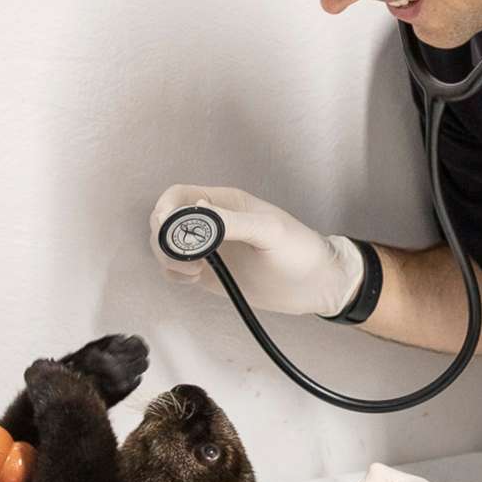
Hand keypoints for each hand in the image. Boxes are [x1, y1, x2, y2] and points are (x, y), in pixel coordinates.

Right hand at [149, 184, 364, 316]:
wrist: (316, 286)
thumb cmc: (300, 251)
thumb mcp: (270, 231)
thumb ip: (233, 222)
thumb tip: (196, 214)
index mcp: (224, 204)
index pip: (178, 196)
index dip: (165, 209)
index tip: (166, 229)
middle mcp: (211, 223)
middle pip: (165, 222)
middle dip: (165, 239)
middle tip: (188, 258)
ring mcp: (209, 250)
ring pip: (166, 247)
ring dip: (168, 258)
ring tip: (195, 271)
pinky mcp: (209, 273)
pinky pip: (176, 270)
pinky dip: (174, 274)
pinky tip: (195, 278)